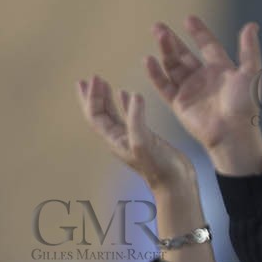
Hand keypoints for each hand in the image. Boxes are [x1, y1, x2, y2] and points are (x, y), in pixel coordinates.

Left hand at [77, 76, 195, 193]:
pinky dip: (125, 104)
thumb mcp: (144, 141)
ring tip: (101, 83)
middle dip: (92, 96)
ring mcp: (130, 137)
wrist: (175, 183)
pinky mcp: (143, 137)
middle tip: (86, 79)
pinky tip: (126, 94)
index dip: (92, 97)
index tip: (94, 78)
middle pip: (98, 114)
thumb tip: (132, 94)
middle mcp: (118, 138)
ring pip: (112, 114)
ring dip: (105, 98)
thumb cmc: (159, 167)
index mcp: (114, 140)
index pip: (96, 115)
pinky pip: (129, 116)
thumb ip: (136, 118)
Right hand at [145, 15, 261, 175]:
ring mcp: (190, 90)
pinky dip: (155, 73)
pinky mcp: (179, 103)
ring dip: (164, 51)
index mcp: (222, 70)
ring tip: (158, 34)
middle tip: (158, 26)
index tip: (188, 18)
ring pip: (172, 66)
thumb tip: (252, 25)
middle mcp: (204, 78)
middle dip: (171, 40)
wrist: (233, 133)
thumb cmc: (245, 105)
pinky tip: (148, 59)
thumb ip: (249, 49)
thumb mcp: (251, 73)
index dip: (199, 32)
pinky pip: (164, 85)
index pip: (208, 46)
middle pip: (184, 54)